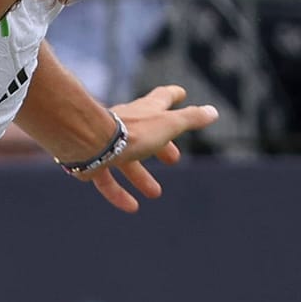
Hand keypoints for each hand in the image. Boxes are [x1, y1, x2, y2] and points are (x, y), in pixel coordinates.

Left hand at [75, 85, 217, 212]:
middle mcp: (125, 124)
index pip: (162, 98)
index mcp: (145, 111)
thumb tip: (213, 112)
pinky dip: (118, 193)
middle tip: (173, 159)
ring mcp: (106, 142)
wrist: (87, 141)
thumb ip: (190, 119)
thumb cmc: (132, 131)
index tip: (180, 94)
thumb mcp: (169, 125)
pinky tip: (131, 207)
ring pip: (126, 160)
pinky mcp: (91, 160)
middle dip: (160, 146)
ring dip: (141, 176)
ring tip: (155, 193)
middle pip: (145, 134)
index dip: (172, 96)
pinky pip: (106, 179)